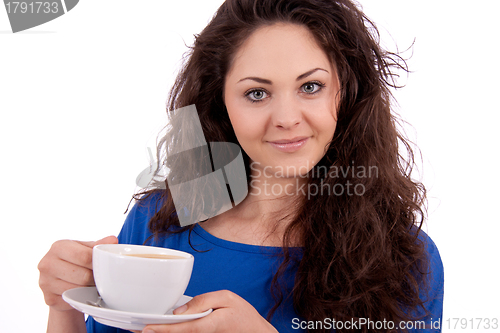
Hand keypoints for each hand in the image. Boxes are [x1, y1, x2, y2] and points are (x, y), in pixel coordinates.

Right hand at [38, 235, 117, 311]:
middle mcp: (47, 263)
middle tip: (99, 277)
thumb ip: (99, 244)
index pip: (84, 256)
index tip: (104, 265)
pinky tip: (82, 292)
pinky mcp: (49, 298)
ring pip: (78, 289)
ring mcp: (45, 282)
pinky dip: (81, 297)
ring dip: (89, 288)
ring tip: (91, 283)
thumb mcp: (85, 249)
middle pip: (83, 275)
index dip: (98, 263)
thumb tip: (113, 240)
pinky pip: (72, 299)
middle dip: (95, 277)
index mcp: (58, 247)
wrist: (59, 280)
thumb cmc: (75, 261)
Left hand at [134, 290, 277, 332]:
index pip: (179, 329)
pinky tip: (160, 330)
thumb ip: (203, 301)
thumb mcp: (227, 299)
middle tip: (134, 330)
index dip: (161, 329)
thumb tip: (180, 310)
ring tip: (141, 329)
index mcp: (207, 325)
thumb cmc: (243, 316)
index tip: (145, 329)